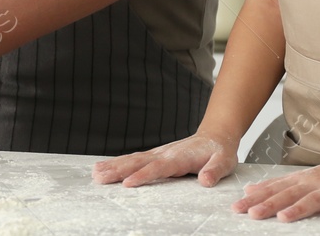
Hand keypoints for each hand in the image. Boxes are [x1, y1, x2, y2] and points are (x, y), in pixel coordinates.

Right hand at [91, 131, 239, 187]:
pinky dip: (119, 163)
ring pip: (132, 159)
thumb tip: (205, 181)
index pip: (158, 167)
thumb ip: (214, 171)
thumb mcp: (224, 162)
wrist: (215, 136)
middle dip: (118, 170)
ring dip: (114, 166)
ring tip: (95, 173)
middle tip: (99, 177)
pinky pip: (134, 159)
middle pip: (138, 162)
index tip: (127, 183)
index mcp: (180, 157)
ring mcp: (158, 153)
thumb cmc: (219, 152)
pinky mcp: (155, 156)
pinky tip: (106, 168)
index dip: (143, 176)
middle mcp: (165, 153)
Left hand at [232, 155, 319, 223]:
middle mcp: (313, 183)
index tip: (236, 208)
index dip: (255, 199)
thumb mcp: (301, 178)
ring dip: (299, 208)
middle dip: (269, 204)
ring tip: (284, 218)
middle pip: (289, 194)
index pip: (273, 190)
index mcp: (300, 181)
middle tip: (251, 214)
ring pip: (314, 199)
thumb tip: (249, 190)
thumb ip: (277, 186)